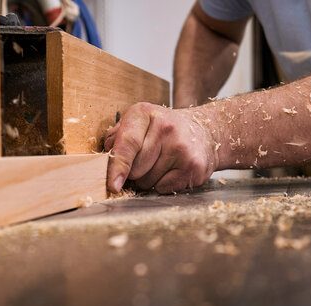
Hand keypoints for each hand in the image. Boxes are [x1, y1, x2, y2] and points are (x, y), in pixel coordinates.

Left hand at [104, 102, 219, 193]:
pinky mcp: (194, 167)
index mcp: (145, 113)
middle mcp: (166, 127)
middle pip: (135, 169)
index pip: (127, 143)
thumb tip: (106, 157)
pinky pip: (163, 188)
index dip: (118, 166)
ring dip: (148, 180)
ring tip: (161, 164)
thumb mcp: (138, 122)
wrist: (204, 132)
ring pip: (148, 181)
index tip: (113, 184)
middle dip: (134, 173)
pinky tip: (172, 171)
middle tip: (146, 161)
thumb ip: (118, 136)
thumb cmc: (163, 130)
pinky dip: (162, 185)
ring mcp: (182, 147)